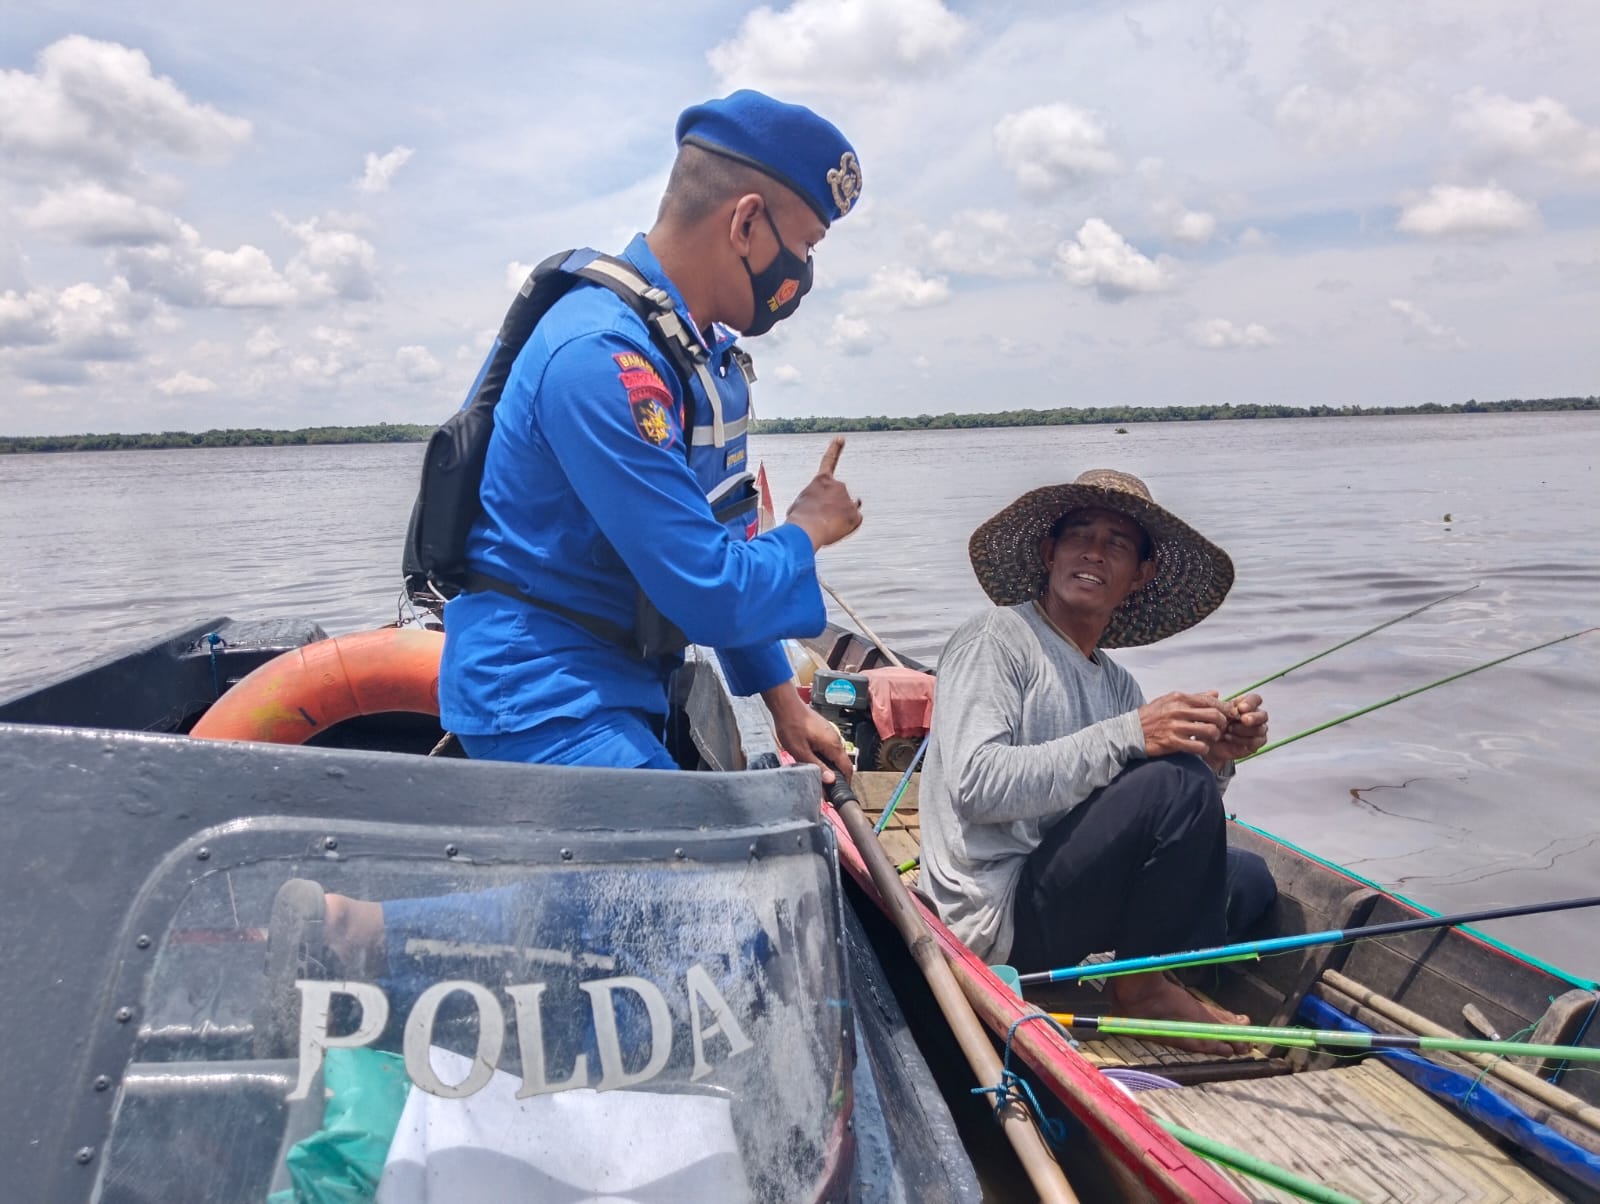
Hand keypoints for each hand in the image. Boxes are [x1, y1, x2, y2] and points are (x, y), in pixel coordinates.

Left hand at [763, 681, 848, 784]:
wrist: (787, 706)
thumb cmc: (792, 726)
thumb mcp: (801, 752)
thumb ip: (817, 767)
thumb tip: (830, 780)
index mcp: (833, 746)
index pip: (847, 769)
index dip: (844, 783)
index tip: (837, 794)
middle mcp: (836, 739)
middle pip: (842, 763)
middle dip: (836, 777)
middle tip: (825, 789)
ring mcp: (831, 734)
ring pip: (836, 756)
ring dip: (830, 767)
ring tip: (818, 777)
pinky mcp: (825, 731)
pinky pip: (830, 748)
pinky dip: (826, 758)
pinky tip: (814, 761)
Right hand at [786, 437, 862, 551]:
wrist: (807, 530)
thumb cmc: (798, 520)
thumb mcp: (798, 505)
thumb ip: (811, 501)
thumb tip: (816, 510)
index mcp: (821, 481)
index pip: (829, 461)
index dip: (835, 449)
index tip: (840, 438)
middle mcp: (838, 486)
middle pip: (839, 496)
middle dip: (834, 506)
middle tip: (821, 518)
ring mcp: (849, 500)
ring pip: (847, 509)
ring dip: (839, 516)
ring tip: (826, 525)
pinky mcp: (856, 515)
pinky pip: (853, 521)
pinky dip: (846, 527)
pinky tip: (835, 530)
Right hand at [1138, 692, 1230, 757]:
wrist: (1130, 731)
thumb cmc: (1152, 716)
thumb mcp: (1170, 701)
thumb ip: (1194, 698)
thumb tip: (1215, 693)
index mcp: (1179, 698)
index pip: (1211, 701)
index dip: (1225, 710)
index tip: (1229, 716)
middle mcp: (1178, 710)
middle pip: (1214, 716)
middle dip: (1223, 724)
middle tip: (1221, 729)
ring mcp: (1175, 726)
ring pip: (1209, 731)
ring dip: (1214, 737)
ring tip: (1210, 739)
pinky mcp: (1172, 742)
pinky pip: (1198, 746)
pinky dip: (1203, 748)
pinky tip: (1200, 748)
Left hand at [1206, 692, 1268, 767]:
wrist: (1208, 744)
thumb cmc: (1211, 725)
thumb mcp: (1209, 712)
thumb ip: (1212, 702)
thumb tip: (1215, 692)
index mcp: (1246, 705)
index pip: (1256, 699)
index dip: (1250, 703)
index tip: (1240, 708)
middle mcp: (1255, 716)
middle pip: (1263, 715)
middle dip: (1254, 717)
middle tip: (1243, 720)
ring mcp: (1257, 730)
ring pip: (1260, 729)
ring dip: (1243, 730)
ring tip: (1228, 730)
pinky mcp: (1255, 744)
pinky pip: (1256, 741)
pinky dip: (1242, 740)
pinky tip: (1229, 738)